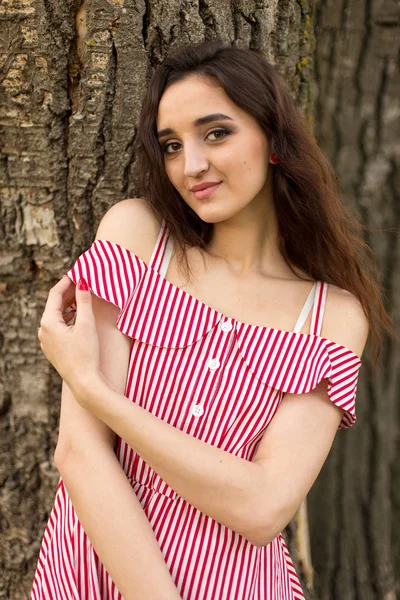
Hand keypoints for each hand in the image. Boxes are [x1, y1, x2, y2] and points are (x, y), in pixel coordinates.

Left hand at [37, 276, 100, 399]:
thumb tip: (82, 282)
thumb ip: (84, 301)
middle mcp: (43, 331)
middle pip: (55, 305)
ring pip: (56, 316)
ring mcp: (47, 341)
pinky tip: (78, 316)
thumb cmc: (86, 353)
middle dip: (68, 292)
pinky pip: (58, 327)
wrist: (84, 382)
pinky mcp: (53, 348)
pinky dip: (68, 318)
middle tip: (82, 282)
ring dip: (69, 305)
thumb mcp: (86, 324)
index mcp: (48, 322)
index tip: (77, 272)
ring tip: (82, 296)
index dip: (66, 282)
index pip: (55, 294)